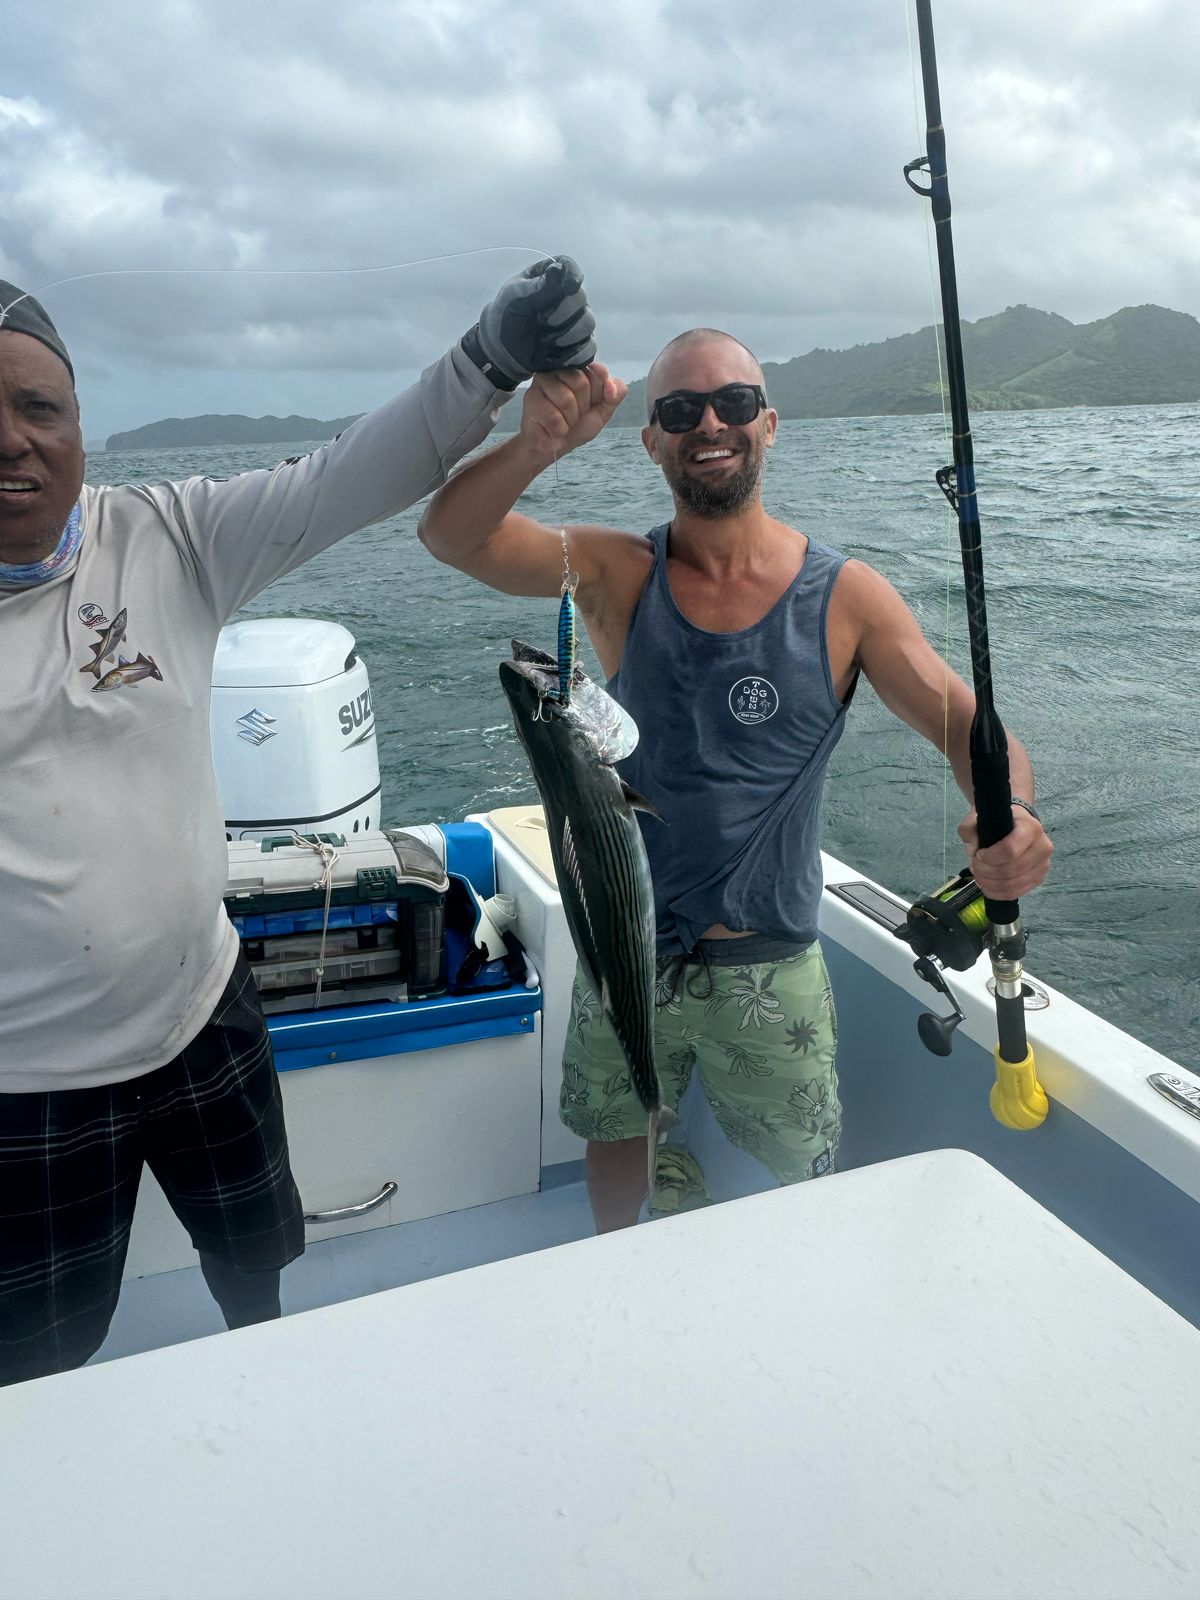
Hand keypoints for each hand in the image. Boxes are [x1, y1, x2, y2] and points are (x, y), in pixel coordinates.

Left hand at [467, 255, 596, 386]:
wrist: (504, 350)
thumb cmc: (508, 316)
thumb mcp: (514, 297)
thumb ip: (537, 286)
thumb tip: (558, 271)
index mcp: (552, 276)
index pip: (570, 268)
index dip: (573, 276)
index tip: (568, 287)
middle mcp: (570, 297)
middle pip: (581, 299)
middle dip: (561, 313)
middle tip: (540, 321)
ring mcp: (579, 322)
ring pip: (588, 325)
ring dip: (564, 335)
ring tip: (543, 340)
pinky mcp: (581, 346)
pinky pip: (588, 349)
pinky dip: (571, 355)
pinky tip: (552, 354)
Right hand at [518, 364, 626, 465]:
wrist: (555, 445)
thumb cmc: (577, 425)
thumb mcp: (603, 411)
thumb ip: (615, 395)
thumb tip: (610, 384)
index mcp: (579, 369)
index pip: (596, 372)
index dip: (596, 395)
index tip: (590, 404)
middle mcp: (559, 369)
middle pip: (580, 383)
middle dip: (581, 408)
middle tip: (573, 415)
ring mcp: (543, 381)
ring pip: (565, 399)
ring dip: (569, 420)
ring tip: (563, 421)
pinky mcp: (531, 397)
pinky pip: (552, 415)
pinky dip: (558, 429)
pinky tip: (553, 428)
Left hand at [957, 806, 1052, 900]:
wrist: (1019, 827)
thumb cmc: (1001, 821)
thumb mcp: (980, 817)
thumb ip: (969, 829)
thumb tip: (972, 850)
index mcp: (1031, 828)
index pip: (1010, 850)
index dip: (990, 857)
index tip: (978, 854)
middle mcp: (1043, 847)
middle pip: (1010, 871)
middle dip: (986, 872)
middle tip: (974, 867)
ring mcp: (1043, 865)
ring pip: (1012, 885)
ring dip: (989, 884)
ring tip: (979, 875)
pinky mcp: (1038, 879)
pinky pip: (1015, 893)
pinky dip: (997, 893)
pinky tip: (987, 885)